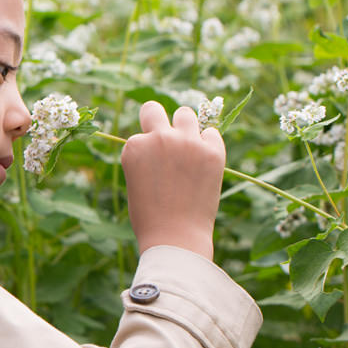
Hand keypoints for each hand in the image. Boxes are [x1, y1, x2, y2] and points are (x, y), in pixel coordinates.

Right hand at [119, 101, 224, 258]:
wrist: (176, 238)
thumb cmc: (151, 216)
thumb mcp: (136, 180)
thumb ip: (146, 155)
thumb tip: (162, 136)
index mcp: (134, 146)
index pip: (140, 133)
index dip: (146, 148)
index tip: (153, 167)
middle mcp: (160, 138)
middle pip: (154, 109)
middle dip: (158, 121)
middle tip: (166, 142)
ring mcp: (188, 142)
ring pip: (186, 113)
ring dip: (185, 128)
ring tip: (188, 149)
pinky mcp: (213, 151)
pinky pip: (212, 133)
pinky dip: (208, 144)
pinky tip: (205, 162)